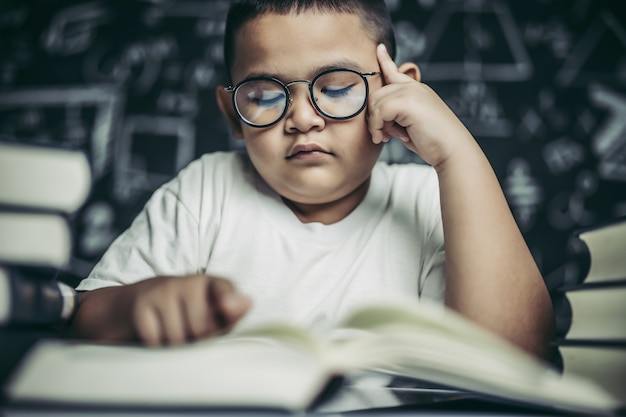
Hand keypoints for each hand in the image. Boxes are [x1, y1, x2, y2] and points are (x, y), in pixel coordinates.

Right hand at [130, 275, 250, 345]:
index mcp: (214, 284)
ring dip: (177, 346)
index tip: (227, 308)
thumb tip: (246, 302)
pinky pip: (155, 339)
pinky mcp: (142, 303)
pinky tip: (159, 333)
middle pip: (202, 328)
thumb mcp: (215, 313)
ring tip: (176, 333)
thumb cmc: (190, 312)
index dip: (228, 302)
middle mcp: (189, 281)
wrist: (144, 300)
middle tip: (193, 333)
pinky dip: (157, 345)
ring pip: (177, 337)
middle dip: (199, 340)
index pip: (225, 291)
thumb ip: (233, 312)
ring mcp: (164, 290)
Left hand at [367, 44, 473, 167]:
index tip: (379, 48)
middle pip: (376, 94)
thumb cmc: (433, 142)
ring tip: (385, 137)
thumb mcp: (409, 125)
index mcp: (416, 90)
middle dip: (374, 117)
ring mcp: (411, 92)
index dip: (384, 60)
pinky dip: (378, 126)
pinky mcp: (408, 101)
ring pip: (376, 103)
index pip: (395, 71)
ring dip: (375, 124)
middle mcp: (413, 87)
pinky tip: (387, 137)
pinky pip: (380, 111)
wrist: (452, 150)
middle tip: (381, 135)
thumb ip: (394, 116)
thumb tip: (376, 116)